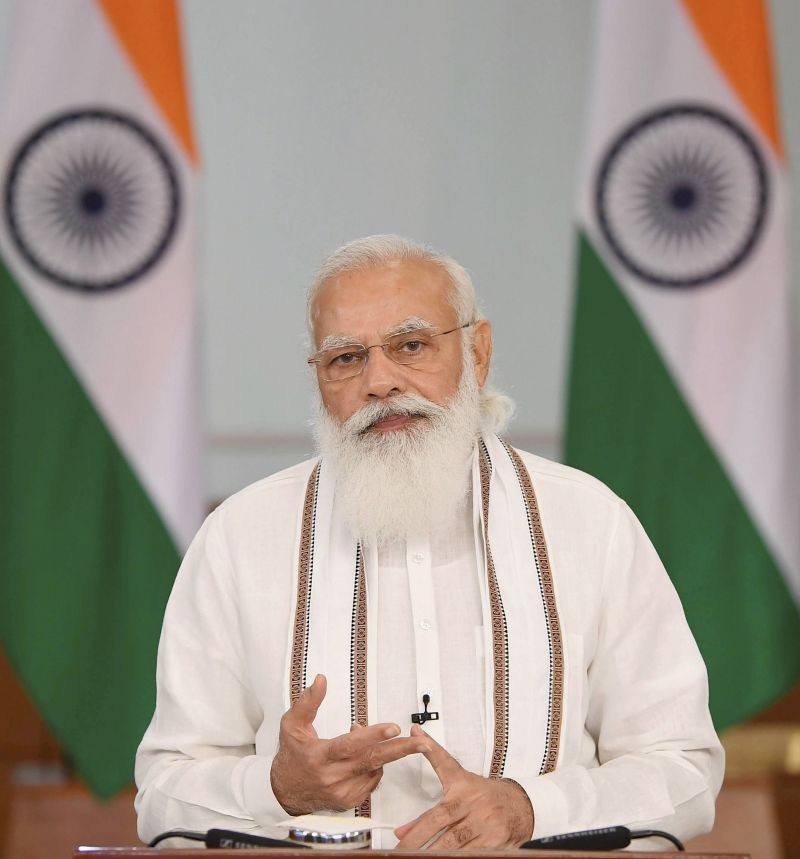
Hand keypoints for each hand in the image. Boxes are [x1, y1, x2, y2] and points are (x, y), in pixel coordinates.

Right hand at [270, 674, 427, 814]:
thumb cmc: (292, 755)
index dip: (373, 736)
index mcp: (319, 756)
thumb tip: (321, 680)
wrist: (285, 791)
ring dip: (381, 751)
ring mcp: (342, 792)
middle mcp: (332, 777)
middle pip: (372, 761)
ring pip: (375, 769)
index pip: (350, 746)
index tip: (393, 727)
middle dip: (400, 750)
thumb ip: (308, 702)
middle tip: (422, 743)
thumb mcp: (292, 725)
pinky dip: (374, 766)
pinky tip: (363, 757)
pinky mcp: (349, 801)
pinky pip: (372, 779)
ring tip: (373, 737)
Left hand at [394, 726, 533, 848]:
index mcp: (461, 789)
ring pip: (455, 846)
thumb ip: (427, 806)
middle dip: (419, 842)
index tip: (398, 835)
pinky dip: (457, 858)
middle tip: (402, 852)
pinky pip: (472, 855)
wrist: (520, 803)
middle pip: (442, 829)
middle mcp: (473, 806)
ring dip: (436, 854)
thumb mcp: (457, 781)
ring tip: (418, 858)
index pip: (434, 812)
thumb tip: (401, 827)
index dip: (416, 825)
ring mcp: (485, 825)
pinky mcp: (495, 842)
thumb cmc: (483, 792)